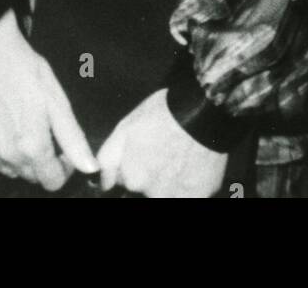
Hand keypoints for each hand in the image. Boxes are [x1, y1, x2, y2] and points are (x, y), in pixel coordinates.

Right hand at [0, 9, 98, 191]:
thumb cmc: (28, 73)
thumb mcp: (58, 102)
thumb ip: (74, 140)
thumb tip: (90, 167)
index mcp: (32, 146)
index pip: (52, 182)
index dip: (64, 169)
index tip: (64, 150)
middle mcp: (9, 155)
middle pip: (34, 177)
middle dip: (45, 162)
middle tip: (47, 133)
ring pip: (15, 171)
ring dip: (24, 159)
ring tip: (28, 128)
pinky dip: (5, 153)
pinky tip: (10, 129)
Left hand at [96, 89, 227, 198]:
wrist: (203, 110)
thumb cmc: (162, 113)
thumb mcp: (126, 127)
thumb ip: (109, 158)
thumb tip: (104, 183)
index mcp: (133, 178)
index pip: (126, 181)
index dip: (133, 165)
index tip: (144, 152)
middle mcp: (152, 194)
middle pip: (146, 189)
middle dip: (151, 175)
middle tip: (163, 152)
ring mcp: (177, 197)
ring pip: (166, 193)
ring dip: (169, 181)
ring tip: (178, 158)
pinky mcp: (200, 196)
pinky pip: (188, 194)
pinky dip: (188, 185)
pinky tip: (192, 165)